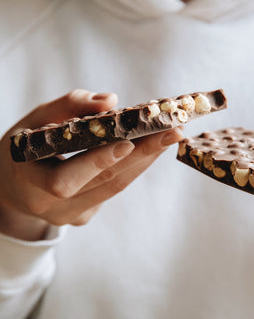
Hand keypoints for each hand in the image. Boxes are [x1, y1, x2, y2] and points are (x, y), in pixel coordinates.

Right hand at [0, 90, 182, 240]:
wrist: (10, 186)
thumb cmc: (21, 147)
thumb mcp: (34, 120)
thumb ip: (69, 106)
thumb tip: (111, 101)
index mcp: (30, 183)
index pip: (66, 179)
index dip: (98, 161)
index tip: (129, 141)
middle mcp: (51, 208)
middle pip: (104, 183)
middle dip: (142, 154)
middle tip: (173, 131)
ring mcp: (70, 216)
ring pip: (114, 187)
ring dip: (145, 159)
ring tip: (170, 135)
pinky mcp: (84, 216)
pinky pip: (112, 189)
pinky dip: (131, 166)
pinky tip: (150, 148)